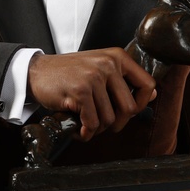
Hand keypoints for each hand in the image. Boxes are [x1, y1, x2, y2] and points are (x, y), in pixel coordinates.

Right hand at [27, 49, 156, 140]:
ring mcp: (94, 77)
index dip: (142, 103)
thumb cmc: (68, 72)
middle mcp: (108, 64)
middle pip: (130, 108)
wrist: (36, 72)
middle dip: (116, 123)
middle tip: (101, 122)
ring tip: (84, 122)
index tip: (127, 111)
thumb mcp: (99, 67)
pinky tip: (78, 128)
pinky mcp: (81, 91)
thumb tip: (153, 94)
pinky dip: (85, 132)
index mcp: (117, 57)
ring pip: (109, 119)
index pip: (147, 84)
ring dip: (96, 128)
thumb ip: (123, 79)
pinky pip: (92, 123)